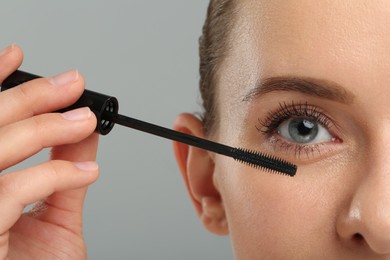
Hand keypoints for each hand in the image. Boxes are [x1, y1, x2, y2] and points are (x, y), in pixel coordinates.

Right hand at [0, 45, 98, 258]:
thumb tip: (83, 131)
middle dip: (27, 98)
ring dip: (43, 128)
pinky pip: (8, 193)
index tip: (17, 56)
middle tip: (70, 83)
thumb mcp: (54, 216)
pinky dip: (52, 175)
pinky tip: (86, 173)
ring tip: (84, 119)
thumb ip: (64, 172)